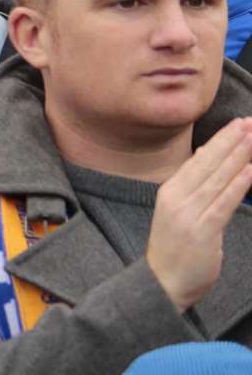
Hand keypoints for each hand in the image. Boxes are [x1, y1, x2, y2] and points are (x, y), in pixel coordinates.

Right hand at [145, 118, 251, 309]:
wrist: (162, 284)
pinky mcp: (201, 230)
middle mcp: (176, 197)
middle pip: (209, 163)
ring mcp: (188, 213)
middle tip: (250, 122)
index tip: (239, 124)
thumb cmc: (175, 250)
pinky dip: (238, 184)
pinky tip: (250, 169)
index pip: (199, 159)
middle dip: (232, 141)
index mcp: (170, 191)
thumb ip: (194, 188)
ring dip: (239, 157)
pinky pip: (223, 202)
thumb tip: (207, 159)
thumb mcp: (180, 213)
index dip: (221, 140)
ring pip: (219, 179)